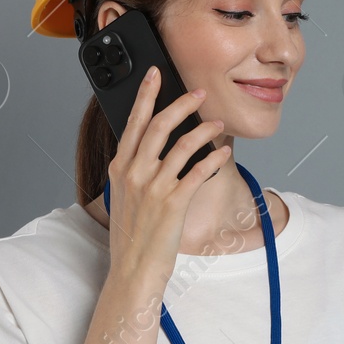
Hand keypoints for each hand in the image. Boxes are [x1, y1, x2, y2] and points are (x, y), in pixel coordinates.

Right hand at [103, 65, 230, 284]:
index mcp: (120, 168)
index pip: (134, 122)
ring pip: (183, 144)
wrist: (132, 269)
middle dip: (182, 104)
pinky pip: (199, 171)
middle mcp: (134, 173)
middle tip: (199, 93)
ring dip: (205, 130)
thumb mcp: (123, 197)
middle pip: (160, 125)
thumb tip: (151, 150)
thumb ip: (133, 171)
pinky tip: (223, 154)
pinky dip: (214, 159)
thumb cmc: (130, 236)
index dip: (146, 94)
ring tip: (218, 125)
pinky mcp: (173, 203)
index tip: (155, 74)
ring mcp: (153, 187)